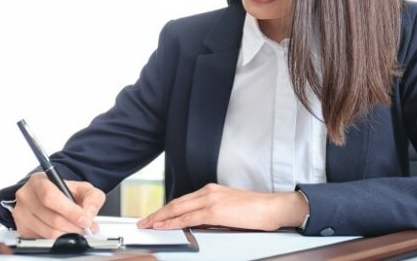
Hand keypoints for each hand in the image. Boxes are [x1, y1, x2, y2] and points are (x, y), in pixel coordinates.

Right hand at [12, 172, 105, 238]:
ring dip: (68, 234)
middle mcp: (26, 196)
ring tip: (78, 229)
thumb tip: (90, 213)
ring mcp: (21, 213)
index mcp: (39, 181)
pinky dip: (58, 239)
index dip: (70, 211)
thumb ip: (92, 197)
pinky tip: (65, 232)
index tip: (84, 220)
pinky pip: (43, 239)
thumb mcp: (82, 188)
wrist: (51, 197)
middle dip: (73, 225)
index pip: (51, 197)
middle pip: (51, 217)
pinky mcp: (22, 229)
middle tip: (86, 227)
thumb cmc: (64, 191)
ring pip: (48, 231)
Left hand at [136, 183, 307, 230]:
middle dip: (158, 213)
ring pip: (178, 208)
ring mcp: (211, 200)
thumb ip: (212, 214)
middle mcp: (209, 192)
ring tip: (147, 225)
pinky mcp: (215, 211)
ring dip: (160, 217)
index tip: (155, 216)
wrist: (272, 208)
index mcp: (212, 191)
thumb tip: (197, 224)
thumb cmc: (256, 210)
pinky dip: (173, 222)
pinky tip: (163, 226)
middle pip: (176, 203)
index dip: (166, 209)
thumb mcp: (229, 209)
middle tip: (143, 222)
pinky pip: (188, 217)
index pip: (183, 200)